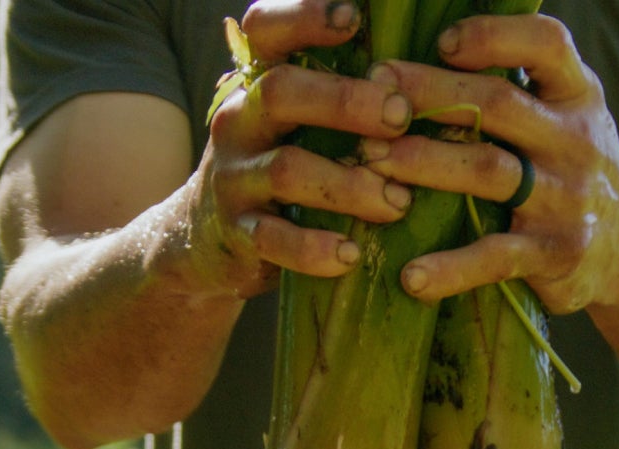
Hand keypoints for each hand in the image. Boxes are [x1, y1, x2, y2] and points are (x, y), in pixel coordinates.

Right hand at [186, 0, 417, 295]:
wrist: (205, 241)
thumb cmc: (278, 168)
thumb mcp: (294, 124)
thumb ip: (335, 95)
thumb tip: (412, 73)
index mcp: (258, 83)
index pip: (267, 30)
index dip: (305, 16)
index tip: (353, 18)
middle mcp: (239, 121)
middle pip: (283, 92)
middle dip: (346, 101)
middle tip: (400, 114)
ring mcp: (234, 178)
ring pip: (287, 169)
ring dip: (350, 185)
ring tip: (398, 203)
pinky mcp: (239, 233)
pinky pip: (275, 239)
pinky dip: (316, 248)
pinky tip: (351, 254)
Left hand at [361, 16, 618, 311]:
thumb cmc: (577, 169)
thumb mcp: (569, 113)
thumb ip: (522, 82)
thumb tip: (437, 45)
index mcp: (577, 95)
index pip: (546, 44)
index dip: (492, 37)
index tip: (442, 43)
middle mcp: (575, 140)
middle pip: (498, 104)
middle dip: (430, 95)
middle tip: (373, 95)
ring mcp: (565, 200)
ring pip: (488, 172)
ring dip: (424, 163)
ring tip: (372, 159)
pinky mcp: (553, 255)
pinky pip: (494, 257)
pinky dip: (450, 268)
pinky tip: (410, 276)